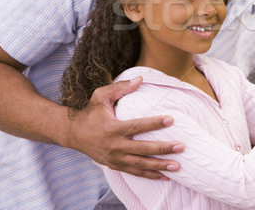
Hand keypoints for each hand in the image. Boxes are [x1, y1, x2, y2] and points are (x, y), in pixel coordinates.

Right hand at [65, 77, 183, 178]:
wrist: (73, 134)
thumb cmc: (90, 112)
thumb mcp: (100, 96)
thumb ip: (120, 88)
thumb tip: (141, 78)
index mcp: (112, 128)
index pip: (136, 126)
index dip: (154, 123)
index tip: (170, 120)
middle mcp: (114, 145)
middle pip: (142, 149)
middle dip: (163, 148)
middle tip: (181, 147)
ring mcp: (114, 158)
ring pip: (140, 165)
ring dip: (159, 166)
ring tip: (177, 166)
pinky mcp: (115, 165)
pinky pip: (135, 173)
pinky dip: (150, 176)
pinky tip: (164, 177)